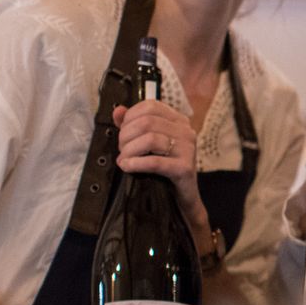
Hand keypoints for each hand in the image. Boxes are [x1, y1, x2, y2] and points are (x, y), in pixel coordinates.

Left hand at [114, 100, 203, 225]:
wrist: (182, 198)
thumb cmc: (164, 170)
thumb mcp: (149, 144)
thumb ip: (133, 125)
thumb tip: (117, 111)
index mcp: (178, 121)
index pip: (151, 106)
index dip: (130, 117)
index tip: (123, 132)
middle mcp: (186, 132)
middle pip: (147, 122)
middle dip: (126, 136)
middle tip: (122, 150)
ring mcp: (188, 149)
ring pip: (150, 139)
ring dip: (130, 150)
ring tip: (125, 160)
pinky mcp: (184, 169)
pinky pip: (154, 162)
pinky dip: (136, 164)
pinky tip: (128, 167)